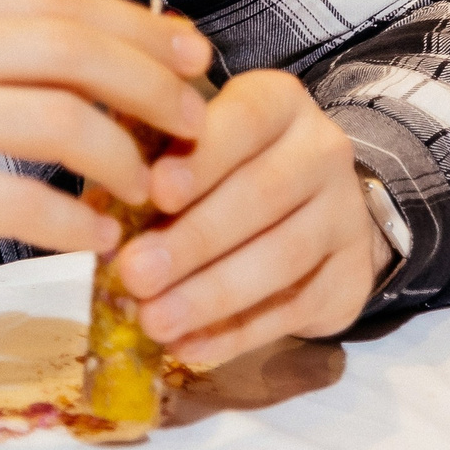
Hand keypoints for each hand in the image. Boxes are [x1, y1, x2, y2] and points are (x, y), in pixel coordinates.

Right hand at [0, 0, 213, 289]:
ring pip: (60, 124)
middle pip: (72, 50)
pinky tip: (96, 239)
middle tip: (195, 125)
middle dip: (152, 87)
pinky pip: (22, 205)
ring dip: (124, 160)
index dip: (138, 29)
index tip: (193, 57)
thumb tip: (110, 49)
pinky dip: (75, 224)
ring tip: (148, 188)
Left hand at [109, 70, 392, 365]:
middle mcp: (322, 151)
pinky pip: (295, 309)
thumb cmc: (227, 167)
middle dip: (193, 240)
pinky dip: (238, 333)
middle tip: (135, 274)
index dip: (200, 158)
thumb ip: (148, 160)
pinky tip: (190, 346)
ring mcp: (345, 215)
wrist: (316, 205)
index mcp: (278, 103)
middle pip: (261, 196)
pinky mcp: (352, 276)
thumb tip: (96, 210)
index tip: (155, 191)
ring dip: (212, 294)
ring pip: (282, 257)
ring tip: (155, 320)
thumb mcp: (191, 143)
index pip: (243, 121)